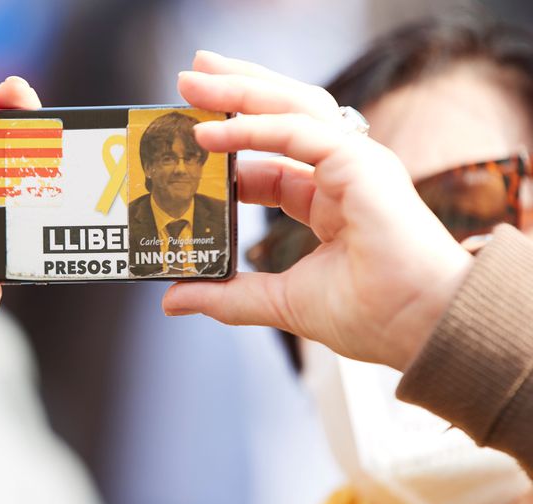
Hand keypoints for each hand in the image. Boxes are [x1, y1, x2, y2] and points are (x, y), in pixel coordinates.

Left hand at [162, 51, 472, 370]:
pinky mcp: (360, 164)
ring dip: (239, 92)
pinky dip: (252, 128)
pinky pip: (298, 133)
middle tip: (187, 82)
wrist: (421, 330)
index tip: (185, 148)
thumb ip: (228, 296)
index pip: (269, 163)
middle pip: (280, 118)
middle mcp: (341, 173)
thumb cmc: (373, 316)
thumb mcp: (280, 303)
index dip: (228, 151)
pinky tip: (211, 132)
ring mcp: (353, 164)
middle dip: (233, 94)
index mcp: (328, 201)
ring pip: (290, 110)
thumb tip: (174, 299)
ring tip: (192, 82)